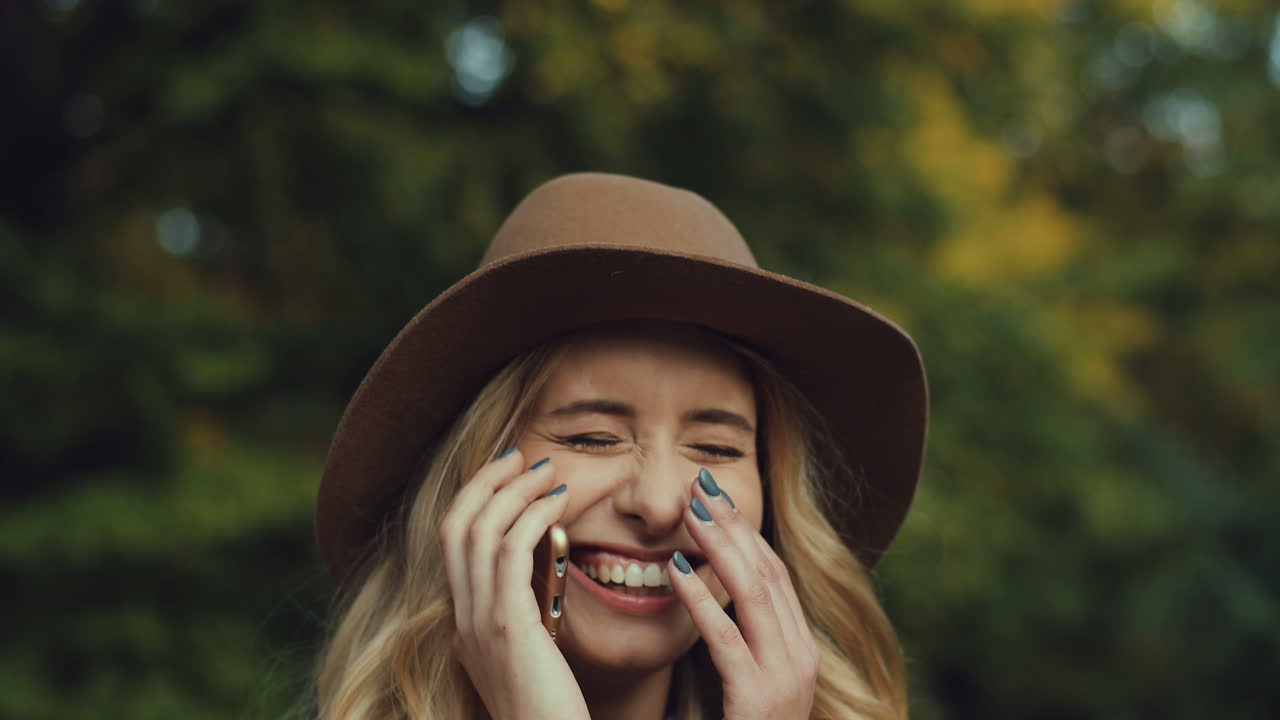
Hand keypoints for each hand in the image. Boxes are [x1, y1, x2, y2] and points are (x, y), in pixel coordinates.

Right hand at [439, 449, 590, 719]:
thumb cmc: (553, 709)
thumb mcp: (531, 654)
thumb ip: (525, 616)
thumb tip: (543, 575)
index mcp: (465, 624)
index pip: (454, 543)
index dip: (477, 498)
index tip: (509, 473)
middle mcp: (462, 620)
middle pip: (455, 526)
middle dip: (488, 482)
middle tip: (523, 456)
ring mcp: (479, 623)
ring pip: (479, 531)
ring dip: (514, 491)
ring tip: (548, 471)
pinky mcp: (506, 627)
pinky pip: (509, 553)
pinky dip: (531, 518)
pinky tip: (558, 504)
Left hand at [668, 469, 819, 719]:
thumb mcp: (744, 681)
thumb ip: (736, 638)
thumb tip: (703, 583)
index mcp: (798, 648)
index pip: (774, 572)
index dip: (745, 529)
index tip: (715, 494)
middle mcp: (800, 656)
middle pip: (768, 570)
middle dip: (734, 524)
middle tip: (701, 483)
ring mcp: (785, 678)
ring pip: (755, 593)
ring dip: (720, 546)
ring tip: (689, 512)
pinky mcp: (757, 698)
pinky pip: (727, 638)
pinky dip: (701, 599)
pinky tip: (674, 572)